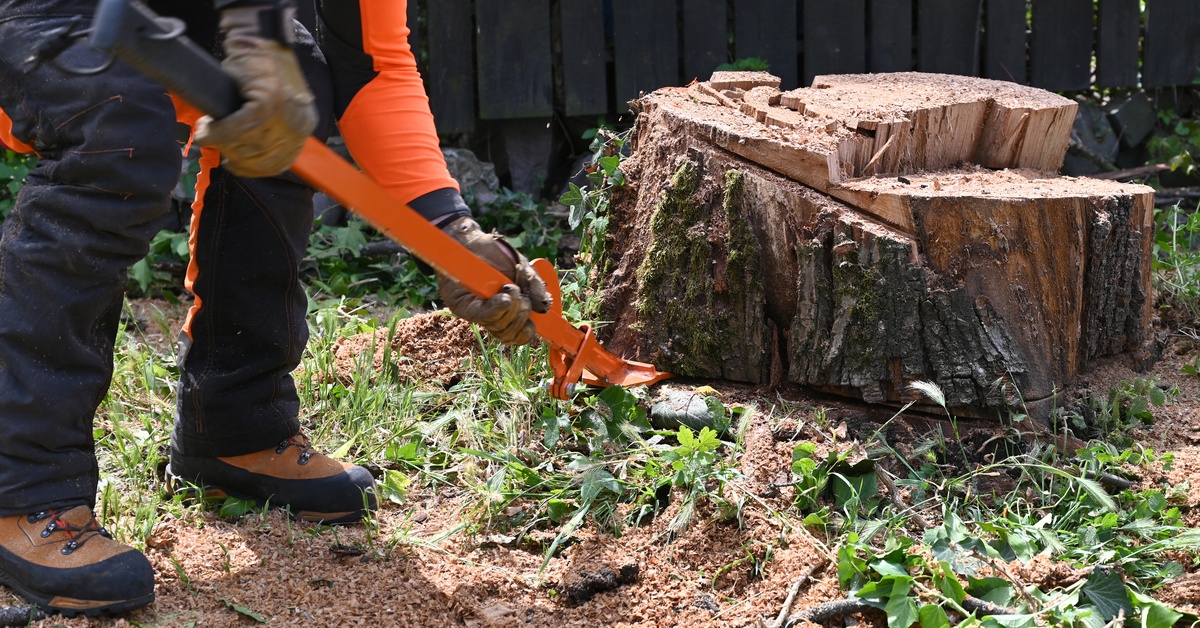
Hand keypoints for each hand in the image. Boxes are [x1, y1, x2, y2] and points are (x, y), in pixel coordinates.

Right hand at [194, 6, 315, 177]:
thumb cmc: (261, 70)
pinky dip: (218, 132)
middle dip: (236, 157)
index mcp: (303, 125)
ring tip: (208, 136)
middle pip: (263, 157)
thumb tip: (242, 153)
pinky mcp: (268, 101)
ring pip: (249, 144)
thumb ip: (267, 130)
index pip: (281, 162)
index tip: (237, 167)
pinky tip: (206, 131)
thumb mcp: (275, 105)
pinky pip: (238, 127)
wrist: (261, 38)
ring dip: (224, 144)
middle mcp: (298, 122)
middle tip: (218, 150)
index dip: (255, 169)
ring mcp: (285, 113)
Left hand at [437, 217, 551, 345]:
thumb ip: (534, 288)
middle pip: (508, 334)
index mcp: (504, 311)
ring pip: (498, 327)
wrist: (470, 238)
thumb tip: (544, 309)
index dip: (526, 333)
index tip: (534, 324)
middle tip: (522, 297)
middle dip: (522, 317)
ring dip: (511, 309)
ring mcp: (475, 312)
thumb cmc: (494, 254)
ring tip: (511, 288)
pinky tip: (504, 298)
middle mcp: (489, 315)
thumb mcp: (522, 269)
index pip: (515, 335)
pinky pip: (482, 315)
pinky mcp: (462, 305)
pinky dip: (497, 308)